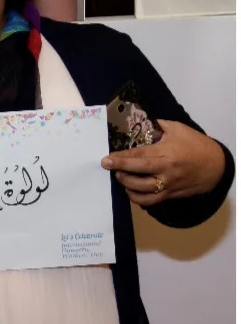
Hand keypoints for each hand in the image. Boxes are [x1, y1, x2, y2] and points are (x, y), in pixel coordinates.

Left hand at [101, 119, 226, 206]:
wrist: (216, 166)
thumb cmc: (196, 145)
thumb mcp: (178, 129)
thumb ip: (158, 125)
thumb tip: (139, 122)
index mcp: (167, 153)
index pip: (139, 156)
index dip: (122, 158)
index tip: (107, 158)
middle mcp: (166, 171)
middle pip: (138, 174)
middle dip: (120, 170)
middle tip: (107, 165)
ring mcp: (168, 185)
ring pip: (142, 191)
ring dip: (126, 184)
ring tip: (120, 176)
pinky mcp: (170, 195)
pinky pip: (150, 201)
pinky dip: (137, 198)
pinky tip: (130, 190)